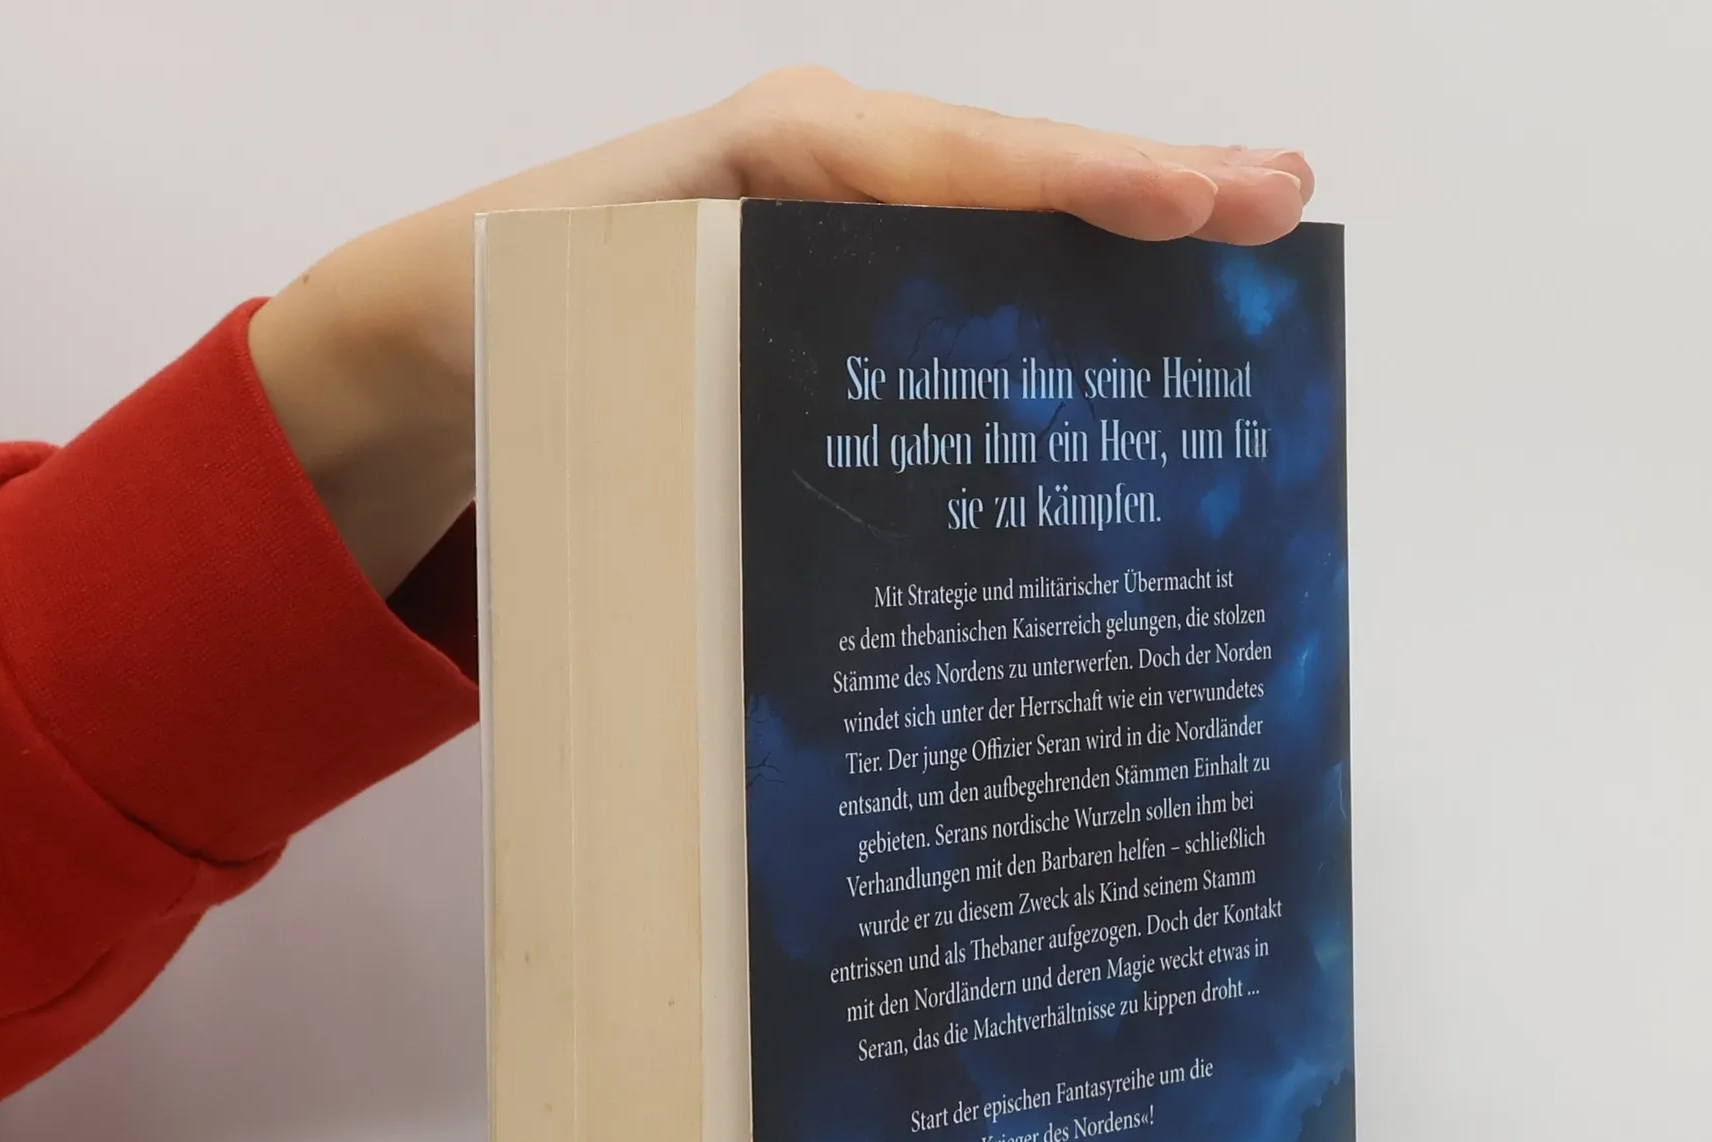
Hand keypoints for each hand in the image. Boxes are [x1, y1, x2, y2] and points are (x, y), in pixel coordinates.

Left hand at [249, 68, 1313, 599]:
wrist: (433, 348)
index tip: (1199, 201)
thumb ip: (678, 312)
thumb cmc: (501, 312)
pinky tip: (1112, 371)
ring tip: (1242, 268)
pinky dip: (1040, 325)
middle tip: (1278, 210)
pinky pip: (953, 301)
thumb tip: (790, 415)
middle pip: (1008, 180)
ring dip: (1118, 259)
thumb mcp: (576, 297)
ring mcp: (838, 243)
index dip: (1081, 181)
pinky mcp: (833, 306)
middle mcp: (826, 182)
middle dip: (1145, 195)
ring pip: (997, 238)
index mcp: (774, 157)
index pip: (952, 160)